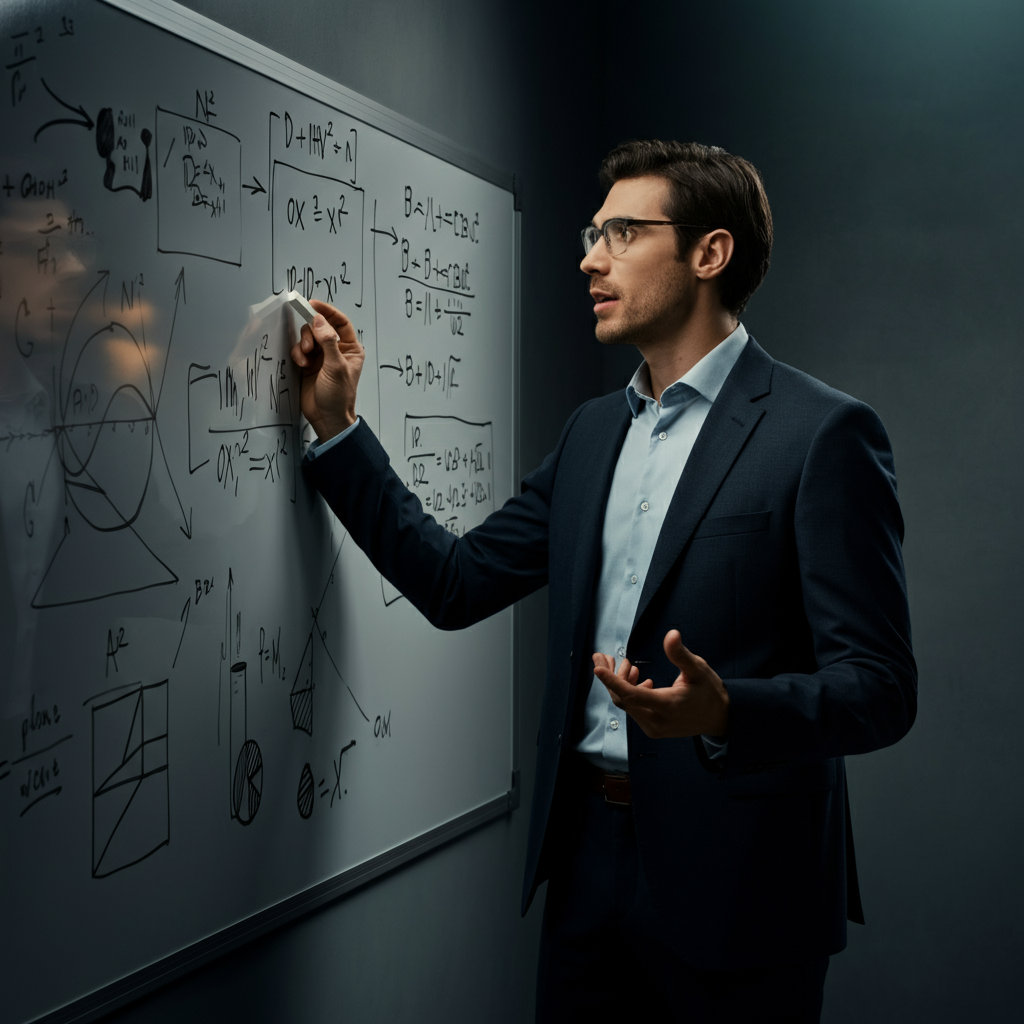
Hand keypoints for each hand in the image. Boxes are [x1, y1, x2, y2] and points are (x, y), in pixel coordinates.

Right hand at [289, 300, 363, 441]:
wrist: (327, 418)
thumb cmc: (338, 396)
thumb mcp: (336, 367)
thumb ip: (328, 342)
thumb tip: (320, 320)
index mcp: (351, 349)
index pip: (340, 322)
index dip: (327, 311)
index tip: (312, 304)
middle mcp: (336, 350)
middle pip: (320, 328)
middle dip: (311, 333)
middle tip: (308, 346)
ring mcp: (322, 357)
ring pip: (308, 338)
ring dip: (303, 344)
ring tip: (304, 359)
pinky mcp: (309, 364)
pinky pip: (300, 349)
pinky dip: (298, 353)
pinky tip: (301, 364)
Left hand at [592, 630, 729, 738]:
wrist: (719, 718)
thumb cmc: (709, 691)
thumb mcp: (698, 669)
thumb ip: (680, 654)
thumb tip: (671, 635)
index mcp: (667, 705)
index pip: (632, 695)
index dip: (612, 681)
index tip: (597, 668)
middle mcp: (657, 720)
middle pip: (622, 699)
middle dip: (610, 677)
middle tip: (603, 656)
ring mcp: (653, 728)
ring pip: (626, 705)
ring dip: (620, 683)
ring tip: (627, 664)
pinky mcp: (653, 729)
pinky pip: (633, 710)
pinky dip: (629, 693)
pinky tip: (637, 678)